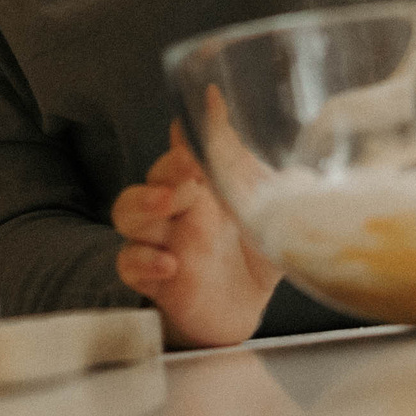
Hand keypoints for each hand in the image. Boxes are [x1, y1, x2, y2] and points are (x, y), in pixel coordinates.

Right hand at [112, 122, 279, 347]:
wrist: (244, 313)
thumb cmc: (253, 256)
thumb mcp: (270, 216)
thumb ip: (265, 182)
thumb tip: (288, 148)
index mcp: (208, 186)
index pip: (191, 148)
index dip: (196, 127)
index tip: (211, 103)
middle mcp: (179, 208)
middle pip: (155, 174)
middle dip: (169, 167)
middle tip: (192, 171)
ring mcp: (161, 242)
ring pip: (127, 210)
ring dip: (145, 203)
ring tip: (168, 207)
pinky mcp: (152, 279)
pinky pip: (127, 262)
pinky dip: (143, 260)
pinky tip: (169, 264)